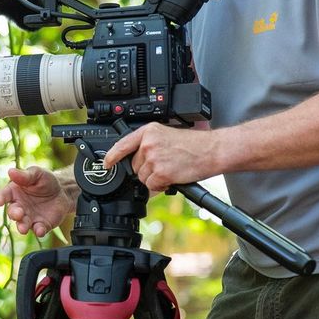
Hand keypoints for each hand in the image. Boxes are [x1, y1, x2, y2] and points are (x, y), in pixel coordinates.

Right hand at [0, 166, 72, 236]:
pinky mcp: (41, 225)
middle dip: (14, 214)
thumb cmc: (45, 180)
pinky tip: (40, 230)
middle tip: (18, 213)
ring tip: (23, 228)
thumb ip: (25, 175)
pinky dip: (38, 231)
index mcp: (14, 192)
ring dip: (22, 226)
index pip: (3, 195)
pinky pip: (38, 230)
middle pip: (12, 212)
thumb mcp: (37, 173)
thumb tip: (10, 171)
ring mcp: (29, 217)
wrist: (63, 191)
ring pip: (22, 224)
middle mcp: (19, 207)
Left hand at [102, 124, 219, 192]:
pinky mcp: (161, 173)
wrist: (211, 150)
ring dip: (155, 179)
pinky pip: (152, 186)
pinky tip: (173, 176)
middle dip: (147, 170)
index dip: (112, 156)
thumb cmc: (194, 145)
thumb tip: (137, 161)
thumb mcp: (167, 135)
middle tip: (165, 165)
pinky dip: (161, 186)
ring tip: (172, 169)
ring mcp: (154, 158)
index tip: (107, 163)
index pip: (123, 144)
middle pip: (135, 166)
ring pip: (143, 178)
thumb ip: (150, 145)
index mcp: (148, 132)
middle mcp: (148, 144)